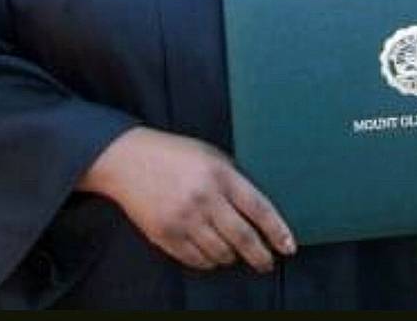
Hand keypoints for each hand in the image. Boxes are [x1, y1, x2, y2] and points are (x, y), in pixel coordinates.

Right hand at [78, 127, 295, 271]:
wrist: (128, 160)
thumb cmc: (172, 154)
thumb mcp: (209, 155)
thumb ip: (232, 179)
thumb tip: (256, 209)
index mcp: (219, 174)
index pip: (258, 209)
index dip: (277, 231)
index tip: (288, 246)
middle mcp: (204, 198)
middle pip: (243, 238)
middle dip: (260, 256)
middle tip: (267, 262)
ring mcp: (184, 220)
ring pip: (221, 254)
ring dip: (232, 257)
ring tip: (235, 252)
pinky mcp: (166, 236)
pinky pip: (196, 260)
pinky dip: (209, 261)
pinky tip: (212, 253)